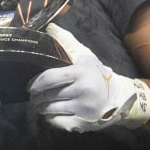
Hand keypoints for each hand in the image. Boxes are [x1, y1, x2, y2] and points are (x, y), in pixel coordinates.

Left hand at [29, 23, 149, 131]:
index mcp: (80, 72)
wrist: (119, 97)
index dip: (36, 84)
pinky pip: (57, 122)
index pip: (49, 78)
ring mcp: (82, 108)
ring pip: (50, 110)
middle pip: (47, 95)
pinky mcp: (82, 122)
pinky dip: (51, 118)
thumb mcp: (85, 56)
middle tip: (34, 97)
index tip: (31, 87)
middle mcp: (81, 90)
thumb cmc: (97, 75)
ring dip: (41, 108)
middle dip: (36, 97)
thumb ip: (67, 42)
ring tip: (40, 105)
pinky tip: (51, 114)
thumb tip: (50, 27)